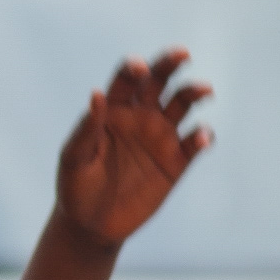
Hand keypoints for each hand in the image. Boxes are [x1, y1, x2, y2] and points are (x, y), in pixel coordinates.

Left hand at [56, 48, 212, 253]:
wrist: (92, 225)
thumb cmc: (76, 186)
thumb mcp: (74, 157)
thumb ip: (86, 127)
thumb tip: (96, 94)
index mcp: (113, 109)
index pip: (126, 79)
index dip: (134, 68)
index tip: (139, 68)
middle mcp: (140, 116)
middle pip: (159, 81)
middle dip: (170, 64)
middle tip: (183, 54)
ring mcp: (160, 137)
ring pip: (183, 105)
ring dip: (194, 93)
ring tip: (204, 90)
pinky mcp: (176, 162)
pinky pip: (194, 144)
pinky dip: (202, 137)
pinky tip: (200, 138)